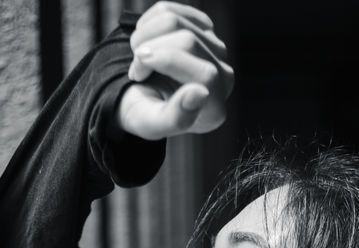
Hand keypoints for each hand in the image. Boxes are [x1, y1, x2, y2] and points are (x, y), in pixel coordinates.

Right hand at [115, 2, 232, 139]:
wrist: (135, 96)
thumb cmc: (143, 112)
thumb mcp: (150, 124)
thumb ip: (176, 118)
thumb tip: (201, 92)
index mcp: (214, 110)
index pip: (205, 74)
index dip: (166, 63)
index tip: (137, 73)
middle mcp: (223, 78)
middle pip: (187, 41)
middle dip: (150, 50)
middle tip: (136, 70)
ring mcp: (215, 49)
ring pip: (177, 21)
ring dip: (145, 35)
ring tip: (139, 57)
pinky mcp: (204, 28)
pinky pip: (173, 9)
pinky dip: (149, 22)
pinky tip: (146, 42)